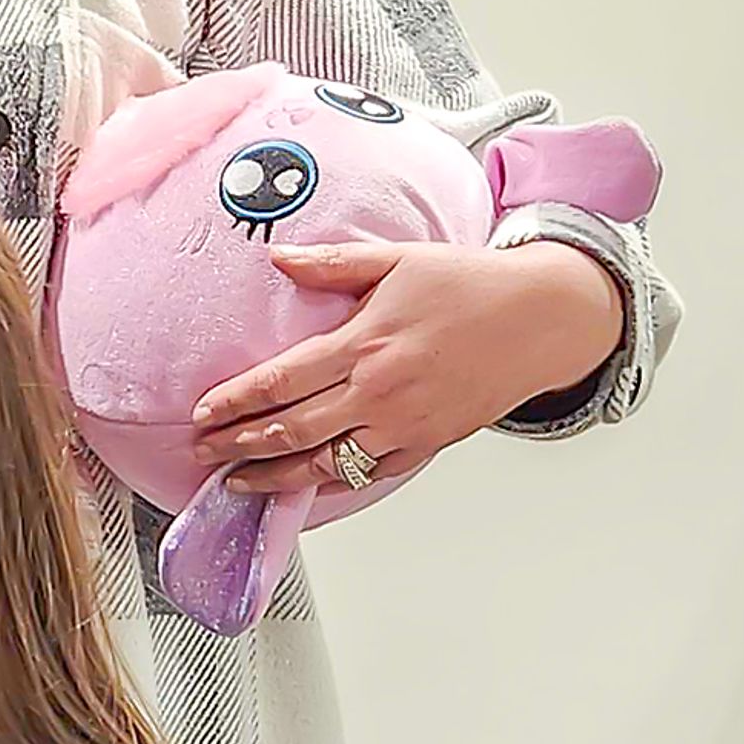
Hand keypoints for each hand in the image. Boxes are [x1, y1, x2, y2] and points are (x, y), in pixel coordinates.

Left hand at [191, 240, 622, 497]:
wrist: (540, 320)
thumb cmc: (471, 286)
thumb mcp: (397, 260)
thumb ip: (331, 264)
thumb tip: (276, 257)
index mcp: (365, 344)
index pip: (281, 381)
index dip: (235, 402)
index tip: (202, 413)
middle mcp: (380, 392)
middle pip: (292, 429)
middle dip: (239, 445)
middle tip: (204, 451)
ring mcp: (404, 425)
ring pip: (325, 463)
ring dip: (274, 476)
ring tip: (236, 480)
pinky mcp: (426, 444)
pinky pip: (367, 473)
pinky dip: (329, 484)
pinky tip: (301, 486)